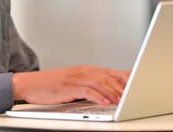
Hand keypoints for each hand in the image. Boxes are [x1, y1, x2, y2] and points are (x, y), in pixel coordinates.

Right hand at [12, 65, 129, 104]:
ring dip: (113, 92)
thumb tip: (110, 92)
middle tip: (136, 94)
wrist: (31, 84)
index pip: (111, 72)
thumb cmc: (53, 85)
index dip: (126, 77)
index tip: (141, 82)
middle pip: (108, 76)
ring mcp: (76, 78)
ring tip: (123, 100)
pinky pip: (86, 91)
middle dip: (123, 86)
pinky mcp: (68, 87)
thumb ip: (92, 85)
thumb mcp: (76, 83)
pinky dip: (98, 96)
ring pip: (100, 83)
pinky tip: (105, 102)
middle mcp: (84, 71)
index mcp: (87, 70)